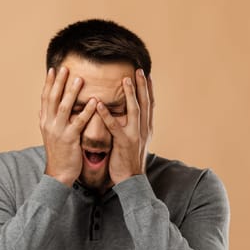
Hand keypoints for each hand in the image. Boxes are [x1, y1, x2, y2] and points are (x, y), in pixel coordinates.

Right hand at [40, 67, 96, 186]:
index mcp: (44, 122)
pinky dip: (87, 110)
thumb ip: (45, 121)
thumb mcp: (48, 136)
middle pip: (53, 98)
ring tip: (80, 79)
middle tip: (66, 67)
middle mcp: (49, 124)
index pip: (45, 98)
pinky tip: (95, 101)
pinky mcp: (69, 139)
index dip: (49, 83)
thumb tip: (40, 110)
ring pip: (64, 107)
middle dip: (59, 82)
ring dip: (72, 92)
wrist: (58, 174)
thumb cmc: (58, 154)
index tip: (53, 69)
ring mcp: (58, 131)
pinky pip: (79, 121)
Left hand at [96, 69, 154, 183]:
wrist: (131, 180)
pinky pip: (115, 126)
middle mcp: (143, 129)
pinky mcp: (124, 143)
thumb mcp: (135, 141)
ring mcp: (135, 135)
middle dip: (143, 85)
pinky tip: (100, 104)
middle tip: (140, 70)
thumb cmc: (129, 160)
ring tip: (126, 79)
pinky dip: (107, 114)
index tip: (146, 74)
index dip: (148, 89)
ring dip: (130, 94)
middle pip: (145, 103)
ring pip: (135, 110)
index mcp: (146, 128)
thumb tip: (129, 116)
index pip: (149, 104)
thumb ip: (133, 127)